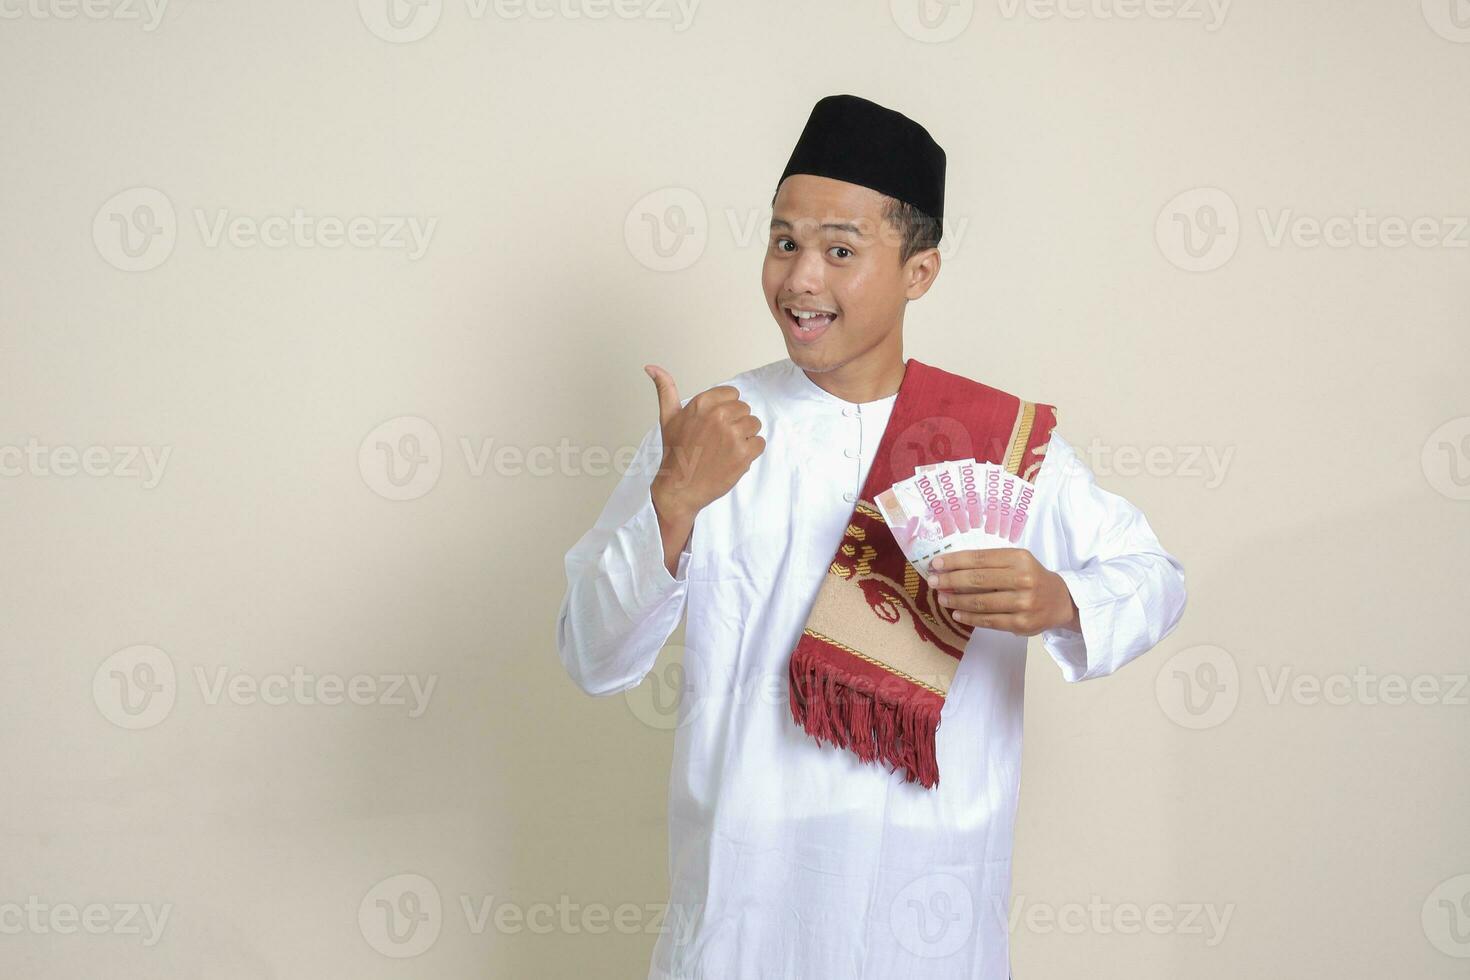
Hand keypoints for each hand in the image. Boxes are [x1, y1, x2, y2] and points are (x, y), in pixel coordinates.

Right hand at [644, 364, 765, 520]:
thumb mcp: (668, 417)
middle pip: (745, 409)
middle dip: (735, 423)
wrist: (679, 488)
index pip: (733, 394)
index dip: (726, 410)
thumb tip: (651, 367)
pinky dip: (750, 452)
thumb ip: (665, 389)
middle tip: (718, 440)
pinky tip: (732, 458)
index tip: (714, 424)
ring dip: (744, 437)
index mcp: (702, 403)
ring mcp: (732, 435)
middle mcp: (718, 416)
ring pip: (754, 425)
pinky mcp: (743, 454)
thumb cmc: (676, 453)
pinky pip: (759, 443)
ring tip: (725, 449)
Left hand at [927, 548, 1079, 636]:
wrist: (1060, 600)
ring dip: (956, 600)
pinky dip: (969, 617)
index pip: (980, 558)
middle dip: (950, 580)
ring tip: (942, 598)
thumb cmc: (1030, 577)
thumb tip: (950, 568)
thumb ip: (989, 563)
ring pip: (981, 602)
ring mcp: (1024, 602)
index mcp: (1019, 558)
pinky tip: (957, 613)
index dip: (954, 561)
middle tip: (933, 581)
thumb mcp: (1016, 561)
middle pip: (978, 579)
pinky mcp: (1022, 623)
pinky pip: (989, 620)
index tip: (936, 563)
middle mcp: (1023, 578)